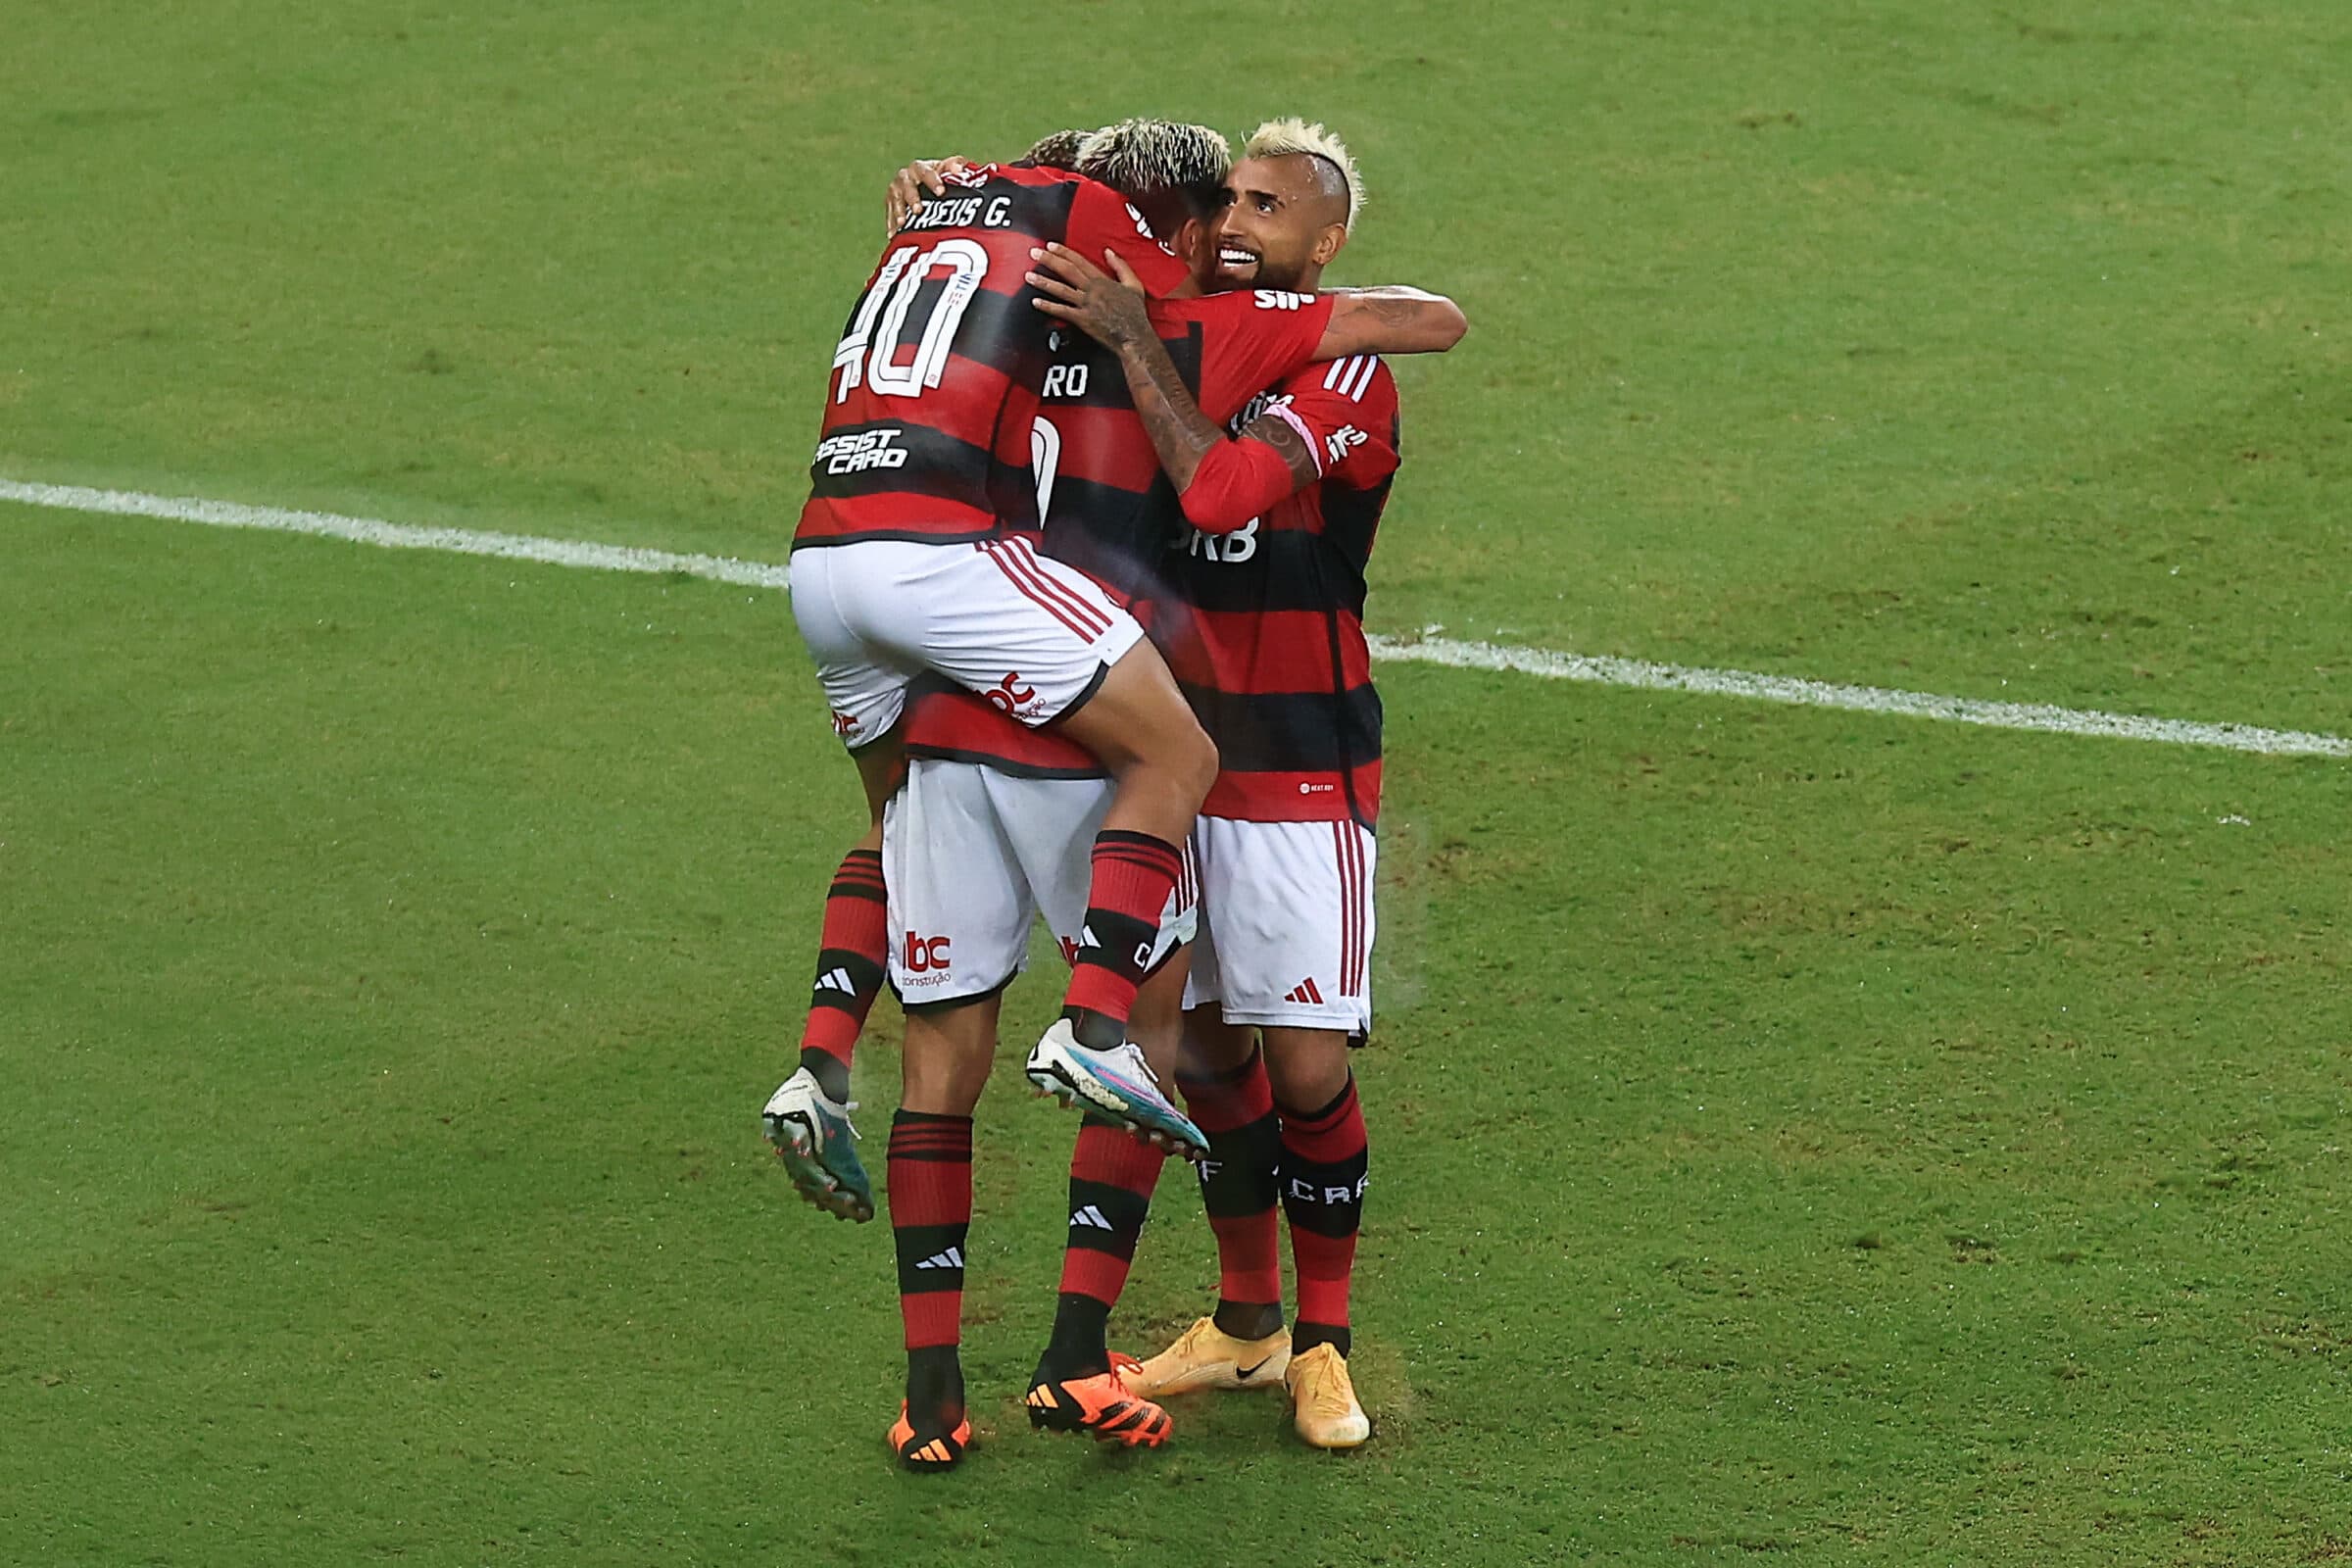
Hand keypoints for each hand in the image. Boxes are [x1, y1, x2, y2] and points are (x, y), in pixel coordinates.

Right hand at [885, 156, 976, 237]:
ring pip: (896, 200)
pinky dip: (892, 225)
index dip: (933, 181)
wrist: (926, 186)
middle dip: (913, 198)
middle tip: (919, 210)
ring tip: (903, 223)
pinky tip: (893, 236)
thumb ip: (956, 166)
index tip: (941, 192)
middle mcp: (906, 177)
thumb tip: (959, 169)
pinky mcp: (890, 205)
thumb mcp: (949, 169)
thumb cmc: (942, 177)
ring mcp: (896, 191)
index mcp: (921, 168)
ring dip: (899, 211)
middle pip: (908, 186)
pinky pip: (890, 215)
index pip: (926, 172)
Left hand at [1025, 243, 1152, 351]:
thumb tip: (1109, 252)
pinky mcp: (1083, 320)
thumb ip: (1121, 266)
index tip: (1050, 245)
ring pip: (1061, 289)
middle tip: (1033, 253)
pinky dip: (1048, 307)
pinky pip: (1062, 311)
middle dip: (1048, 260)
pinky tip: (1036, 302)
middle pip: (1067, 270)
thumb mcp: (1134, 284)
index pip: (1079, 261)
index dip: (1063, 251)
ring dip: (1043, 282)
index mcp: (1102, 280)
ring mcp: (1086, 304)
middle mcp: (1092, 289)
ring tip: (1028, 276)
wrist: (1135, 335)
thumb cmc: (1135, 313)